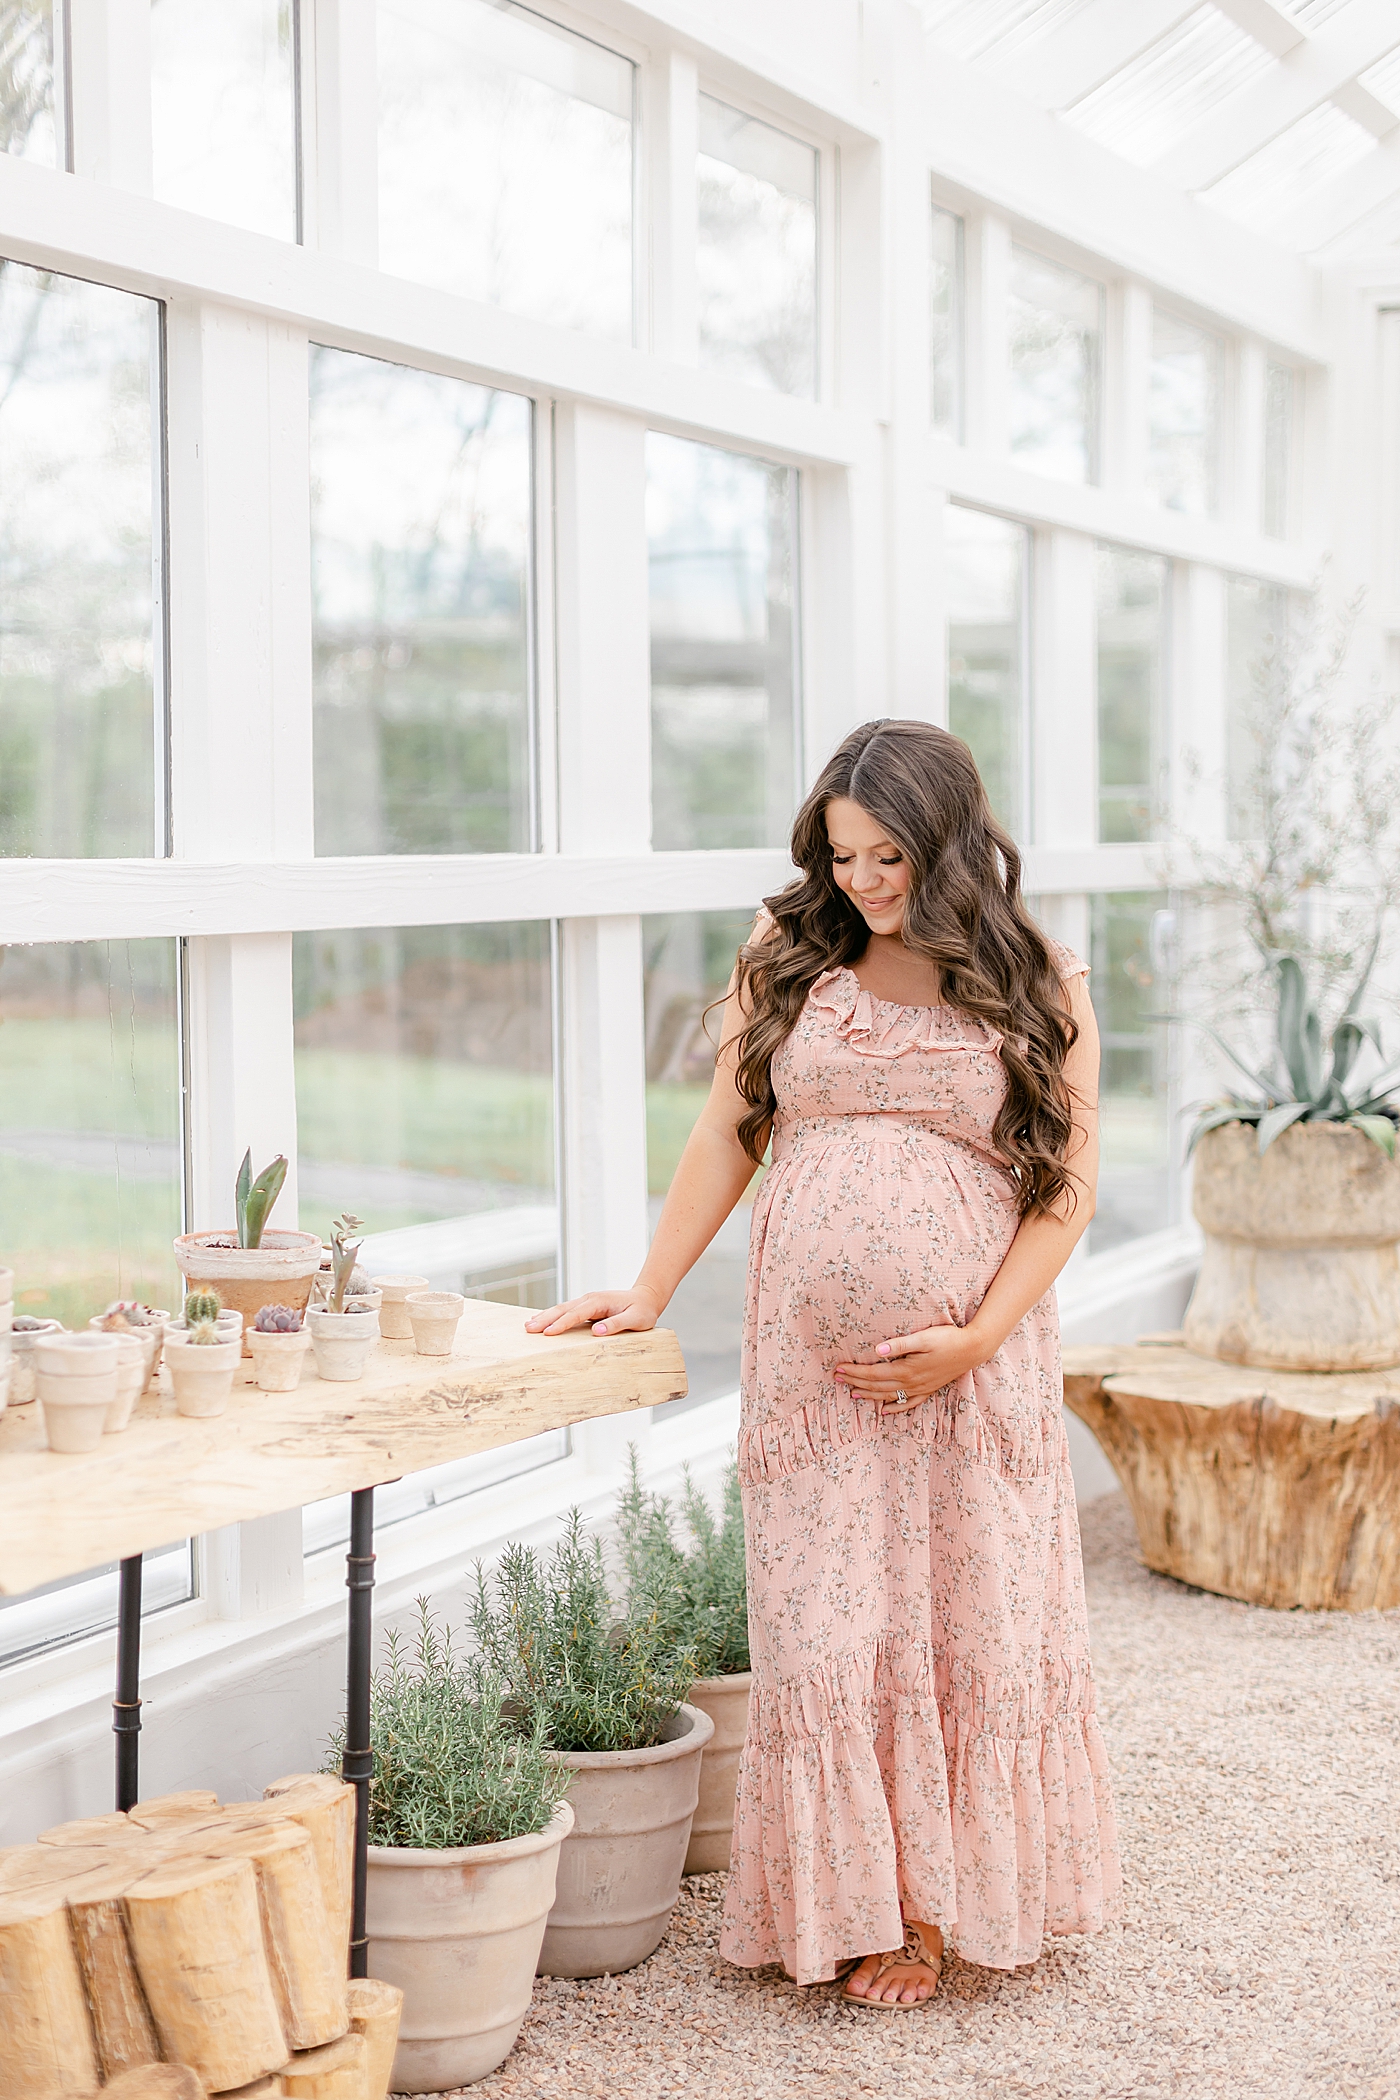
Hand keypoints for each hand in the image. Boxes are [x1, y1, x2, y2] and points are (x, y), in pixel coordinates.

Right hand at [525, 1285, 663, 1337]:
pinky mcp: (586, 1307)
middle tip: (528, 1329)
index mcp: (599, 1302)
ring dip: (545, 1316)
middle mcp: (590, 1299)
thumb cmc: (642, 1311)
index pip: (576, 1314)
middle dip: (545, 1318)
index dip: (561, 1324)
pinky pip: (566, 1311)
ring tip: (528, 1325)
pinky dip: (552, 1316)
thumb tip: (596, 1331)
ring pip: (562, 1308)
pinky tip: (542, 1321)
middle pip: (563, 1309)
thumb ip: (616, 1324)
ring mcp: (587, 1302)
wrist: (645, 1298)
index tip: (547, 1332)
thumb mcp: (635, 1320)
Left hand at [834, 1321, 987, 1410]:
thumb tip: (877, 1349)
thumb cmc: (948, 1338)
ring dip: (869, 1395)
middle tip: (837, 1378)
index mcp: (906, 1369)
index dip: (855, 1372)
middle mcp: (911, 1382)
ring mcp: (920, 1388)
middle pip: (877, 1385)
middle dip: (856, 1382)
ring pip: (889, 1395)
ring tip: (853, 1394)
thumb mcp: (923, 1337)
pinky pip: (908, 1403)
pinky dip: (894, 1408)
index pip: (873, 1373)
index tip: (839, 1368)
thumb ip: (900, 1343)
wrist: (973, 1349)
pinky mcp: (928, 1389)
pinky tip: (885, 1411)